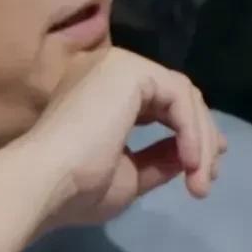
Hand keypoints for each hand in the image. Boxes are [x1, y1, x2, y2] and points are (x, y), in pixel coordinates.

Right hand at [16, 47, 227, 231]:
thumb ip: (158, 160)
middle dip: (200, 136)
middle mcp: (104, 69)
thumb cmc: (74, 185)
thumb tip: (191, 155)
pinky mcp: (130, 70)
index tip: (199, 172)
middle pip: (173, 95)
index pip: (154, 102)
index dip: (184, 134)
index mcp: (96, 92)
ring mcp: (116, 65)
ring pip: (182, 95)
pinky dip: (193, 130)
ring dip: (200, 138)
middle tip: (207, 178)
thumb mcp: (127, 176)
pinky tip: (190, 161)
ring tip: (200, 179)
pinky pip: (180, 96)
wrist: (44, 182)